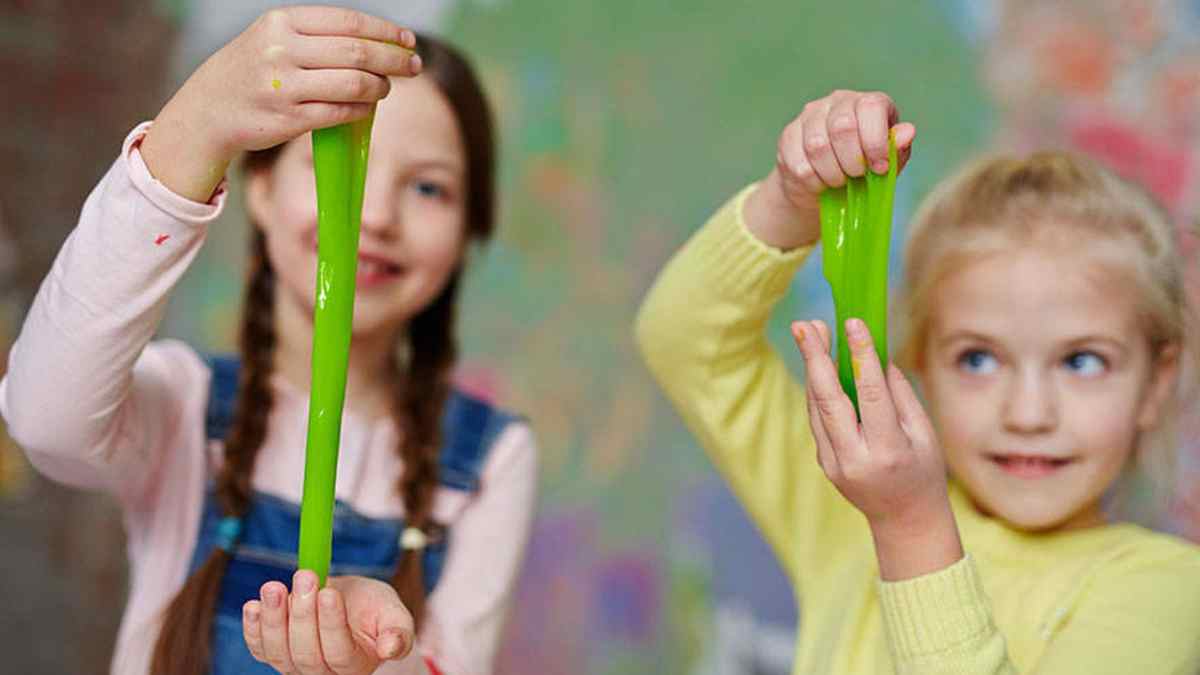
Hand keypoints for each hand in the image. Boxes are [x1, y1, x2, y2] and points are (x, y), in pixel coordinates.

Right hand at [142, 6, 421, 201]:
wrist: (208, 109)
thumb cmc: (251, 70)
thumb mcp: (273, 37)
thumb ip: (317, 35)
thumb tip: (378, 41)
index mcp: (281, 21)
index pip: (349, 22)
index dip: (385, 32)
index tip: (407, 40)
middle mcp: (282, 50)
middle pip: (358, 52)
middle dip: (394, 59)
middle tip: (414, 66)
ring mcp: (285, 85)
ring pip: (354, 83)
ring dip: (381, 87)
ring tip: (387, 88)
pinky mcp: (289, 118)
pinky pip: (341, 112)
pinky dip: (362, 109)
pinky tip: (367, 106)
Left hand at [243, 570, 415, 674]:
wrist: (349, 604)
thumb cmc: (374, 610)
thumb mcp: (393, 613)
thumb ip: (398, 631)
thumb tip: (390, 648)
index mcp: (355, 666)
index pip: (339, 652)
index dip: (331, 624)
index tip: (328, 591)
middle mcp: (323, 673)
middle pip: (306, 654)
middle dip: (302, 614)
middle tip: (305, 576)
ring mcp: (295, 666)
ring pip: (278, 653)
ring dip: (273, 619)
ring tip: (274, 587)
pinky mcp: (275, 653)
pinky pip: (259, 648)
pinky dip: (253, 628)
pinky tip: (253, 605)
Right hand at [744, 90, 915, 250]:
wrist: (824, 187)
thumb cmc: (863, 171)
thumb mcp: (887, 163)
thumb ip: (898, 149)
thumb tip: (907, 132)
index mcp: (866, 103)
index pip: (871, 108)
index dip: (876, 142)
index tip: (879, 168)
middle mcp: (837, 101)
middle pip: (842, 126)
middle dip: (852, 160)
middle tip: (857, 176)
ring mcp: (808, 116)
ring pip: (817, 145)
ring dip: (832, 173)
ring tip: (839, 181)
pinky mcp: (788, 136)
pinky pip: (799, 163)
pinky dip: (814, 181)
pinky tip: (820, 182)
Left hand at [792, 318, 963, 580]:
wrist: (905, 521)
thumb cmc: (923, 472)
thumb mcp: (924, 434)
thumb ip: (900, 395)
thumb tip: (877, 356)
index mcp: (887, 451)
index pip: (870, 396)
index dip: (861, 357)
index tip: (854, 323)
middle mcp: (854, 458)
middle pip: (829, 400)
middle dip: (815, 358)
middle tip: (805, 325)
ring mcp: (834, 463)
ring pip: (817, 407)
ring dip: (811, 368)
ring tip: (809, 332)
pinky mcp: (824, 462)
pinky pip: (817, 419)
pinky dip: (817, 389)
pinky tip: (818, 363)